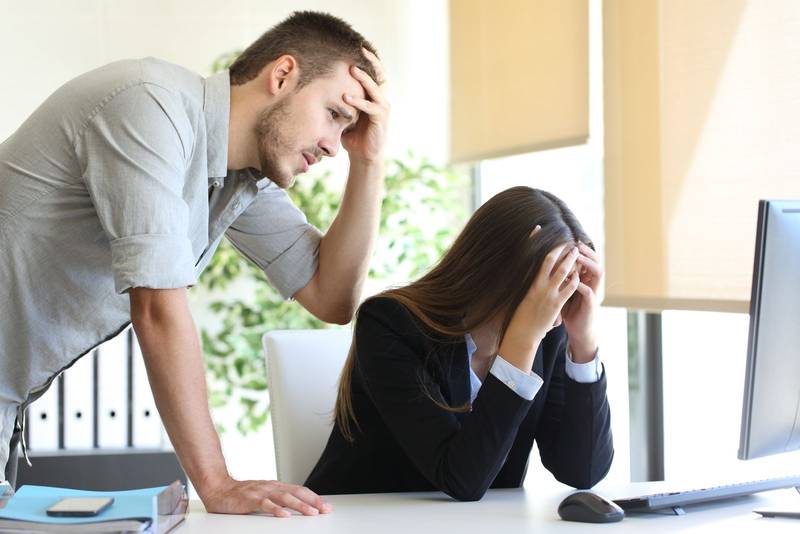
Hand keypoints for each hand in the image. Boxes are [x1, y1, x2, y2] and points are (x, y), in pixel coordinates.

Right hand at [200, 476, 331, 516]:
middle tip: (325, 510)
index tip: (326, 507)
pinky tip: (284, 515)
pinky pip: (265, 504)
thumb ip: (279, 499)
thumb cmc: (242, 495)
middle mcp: (272, 487)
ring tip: (311, 513)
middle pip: (297, 492)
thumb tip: (298, 506)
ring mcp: (261, 492)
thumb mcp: (265, 495)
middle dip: (313, 501)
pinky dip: (276, 509)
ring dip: (300, 505)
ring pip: (284, 497)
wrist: (218, 489)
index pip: (300, 490)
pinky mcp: (250, 500)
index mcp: (277, 487)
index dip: (314, 498)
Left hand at [341, 48, 389, 163]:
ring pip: (375, 89)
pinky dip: (359, 102)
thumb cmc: (352, 135)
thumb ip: (339, 101)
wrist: (363, 156)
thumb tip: (319, 89)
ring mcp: (383, 109)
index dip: (368, 60)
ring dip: (364, 79)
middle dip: (370, 62)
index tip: (358, 46)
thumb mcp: (345, 114)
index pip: (374, 73)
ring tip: (353, 70)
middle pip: (380, 75)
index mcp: (374, 96)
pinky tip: (346, 98)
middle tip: (359, 49)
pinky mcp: (380, 120)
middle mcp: (381, 99)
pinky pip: (370, 107)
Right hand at [498, 244, 580, 370]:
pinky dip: (574, 279)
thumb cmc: (520, 314)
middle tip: (566, 239)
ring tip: (576, 252)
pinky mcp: (556, 304)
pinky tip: (578, 274)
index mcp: (528, 281)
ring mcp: (548, 294)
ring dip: (570, 260)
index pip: (533, 257)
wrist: (522, 332)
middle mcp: (538, 285)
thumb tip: (527, 271)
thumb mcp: (520, 294)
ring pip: (562, 272)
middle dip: (559, 249)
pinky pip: (569, 288)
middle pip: (550, 261)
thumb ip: (526, 282)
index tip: (539, 230)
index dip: (535, 242)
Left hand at [561, 242, 602, 361]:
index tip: (569, 240)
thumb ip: (558, 278)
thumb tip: (545, 264)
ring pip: (597, 272)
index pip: (587, 259)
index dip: (580, 249)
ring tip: (578, 256)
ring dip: (588, 263)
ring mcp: (593, 292)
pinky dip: (580, 284)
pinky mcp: (591, 304)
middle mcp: (591, 283)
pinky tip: (574, 279)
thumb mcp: (563, 291)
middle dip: (586, 251)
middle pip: (595, 261)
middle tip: (576, 243)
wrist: (579, 330)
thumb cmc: (569, 309)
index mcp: (584, 278)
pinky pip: (588, 291)